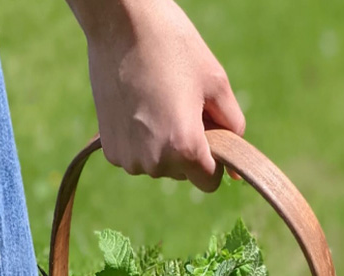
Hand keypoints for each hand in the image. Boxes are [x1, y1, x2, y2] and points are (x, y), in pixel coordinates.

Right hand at [67, 0, 245, 191]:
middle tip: (182, 106)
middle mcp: (154, 162)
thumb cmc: (174, 48)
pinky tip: (139, 107)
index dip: (215, 160)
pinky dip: (142, 140)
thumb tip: (234, 170)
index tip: (209, 132)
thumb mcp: (216, 83)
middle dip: (189, 148)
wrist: (120, 25)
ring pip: (159, 165)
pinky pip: (137, 155)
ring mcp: (128, 158)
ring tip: (159, 102)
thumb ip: (232, 127)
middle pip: (183, 173)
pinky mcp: (109, 149)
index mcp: (184, 149)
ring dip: (164, 145)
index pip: (209, 182)